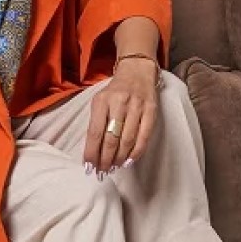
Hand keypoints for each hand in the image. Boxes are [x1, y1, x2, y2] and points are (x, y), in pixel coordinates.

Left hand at [83, 58, 158, 176]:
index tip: (89, 167)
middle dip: (105, 159)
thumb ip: (95, 124)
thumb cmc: (114, 92)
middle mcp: (119, 103)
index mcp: (102, 101)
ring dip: (119, 158)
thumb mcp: (99, 102)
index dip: (92, 153)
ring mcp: (137, 106)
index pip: (95, 133)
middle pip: (111, 139)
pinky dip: (136, 152)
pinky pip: (144, 136)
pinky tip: (129, 161)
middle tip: (102, 171)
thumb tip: (92, 154)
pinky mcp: (151, 110)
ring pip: (127, 140)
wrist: (137, 70)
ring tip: (114, 167)